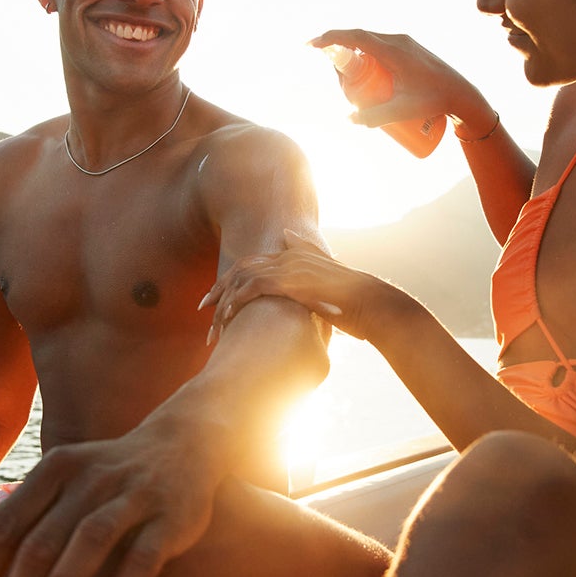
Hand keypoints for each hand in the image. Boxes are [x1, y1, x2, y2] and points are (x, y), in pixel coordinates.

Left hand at [0, 425, 218, 576]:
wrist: (187, 442)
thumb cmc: (108, 475)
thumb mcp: (53, 487)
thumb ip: (3, 518)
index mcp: (53, 471)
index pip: (3, 529)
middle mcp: (89, 478)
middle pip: (39, 544)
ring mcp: (132, 495)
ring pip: (87, 545)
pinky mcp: (172, 518)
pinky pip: (142, 561)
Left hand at [200, 230, 390, 344]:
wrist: (372, 304)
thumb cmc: (356, 304)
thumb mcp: (333, 290)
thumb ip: (317, 293)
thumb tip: (306, 298)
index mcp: (297, 255)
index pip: (255, 263)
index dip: (234, 279)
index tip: (219, 297)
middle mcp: (290, 256)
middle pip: (242, 267)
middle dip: (220, 287)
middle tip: (203, 306)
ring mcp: (289, 266)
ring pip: (242, 277)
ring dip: (224, 299)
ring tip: (211, 321)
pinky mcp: (289, 281)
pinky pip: (251, 288)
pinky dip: (235, 302)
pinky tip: (226, 318)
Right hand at [310, 29, 491, 131]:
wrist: (462, 94)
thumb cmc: (435, 102)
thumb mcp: (402, 111)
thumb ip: (374, 117)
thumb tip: (349, 118)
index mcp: (394, 51)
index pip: (356, 38)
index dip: (331, 39)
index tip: (312, 46)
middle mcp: (398, 41)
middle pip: (359, 39)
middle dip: (340, 53)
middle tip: (335, 78)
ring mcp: (404, 42)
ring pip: (369, 41)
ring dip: (354, 54)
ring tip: (351, 80)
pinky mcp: (408, 46)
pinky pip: (379, 45)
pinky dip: (366, 54)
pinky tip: (365, 72)